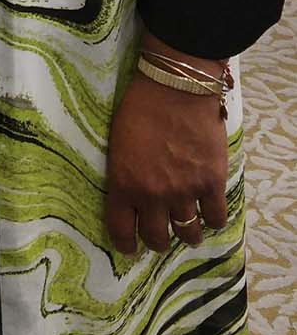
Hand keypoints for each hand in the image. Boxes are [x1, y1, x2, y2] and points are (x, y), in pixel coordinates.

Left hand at [105, 73, 227, 254]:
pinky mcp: (211, 183)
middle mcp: (154, 194)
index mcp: (124, 183)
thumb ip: (123, 173)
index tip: (130, 247)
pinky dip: (213, 219)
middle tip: (160, 234)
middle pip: (157, 238)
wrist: (175, 86)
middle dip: (157, 240)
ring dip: (187, 233)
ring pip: (188, 234)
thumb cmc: (140, 106)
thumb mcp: (117, 142)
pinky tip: (209, 211)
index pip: (121, 231)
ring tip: (188, 227)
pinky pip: (216, 218)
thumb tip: (126, 194)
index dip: (126, 245)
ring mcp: (185, 191)